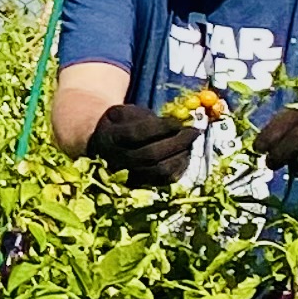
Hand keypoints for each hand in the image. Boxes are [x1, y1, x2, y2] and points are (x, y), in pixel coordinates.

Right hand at [82, 102, 199, 186]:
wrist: (103, 144)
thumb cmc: (120, 124)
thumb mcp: (126, 113)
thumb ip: (146, 118)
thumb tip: (177, 125)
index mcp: (110, 137)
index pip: (137, 134)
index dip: (162, 128)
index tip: (179, 122)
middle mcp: (116, 160)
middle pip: (150, 155)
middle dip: (177, 142)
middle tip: (194, 132)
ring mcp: (127, 176)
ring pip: (159, 170)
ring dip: (180, 156)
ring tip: (190, 143)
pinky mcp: (140, 185)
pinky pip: (164, 181)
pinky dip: (179, 168)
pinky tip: (185, 155)